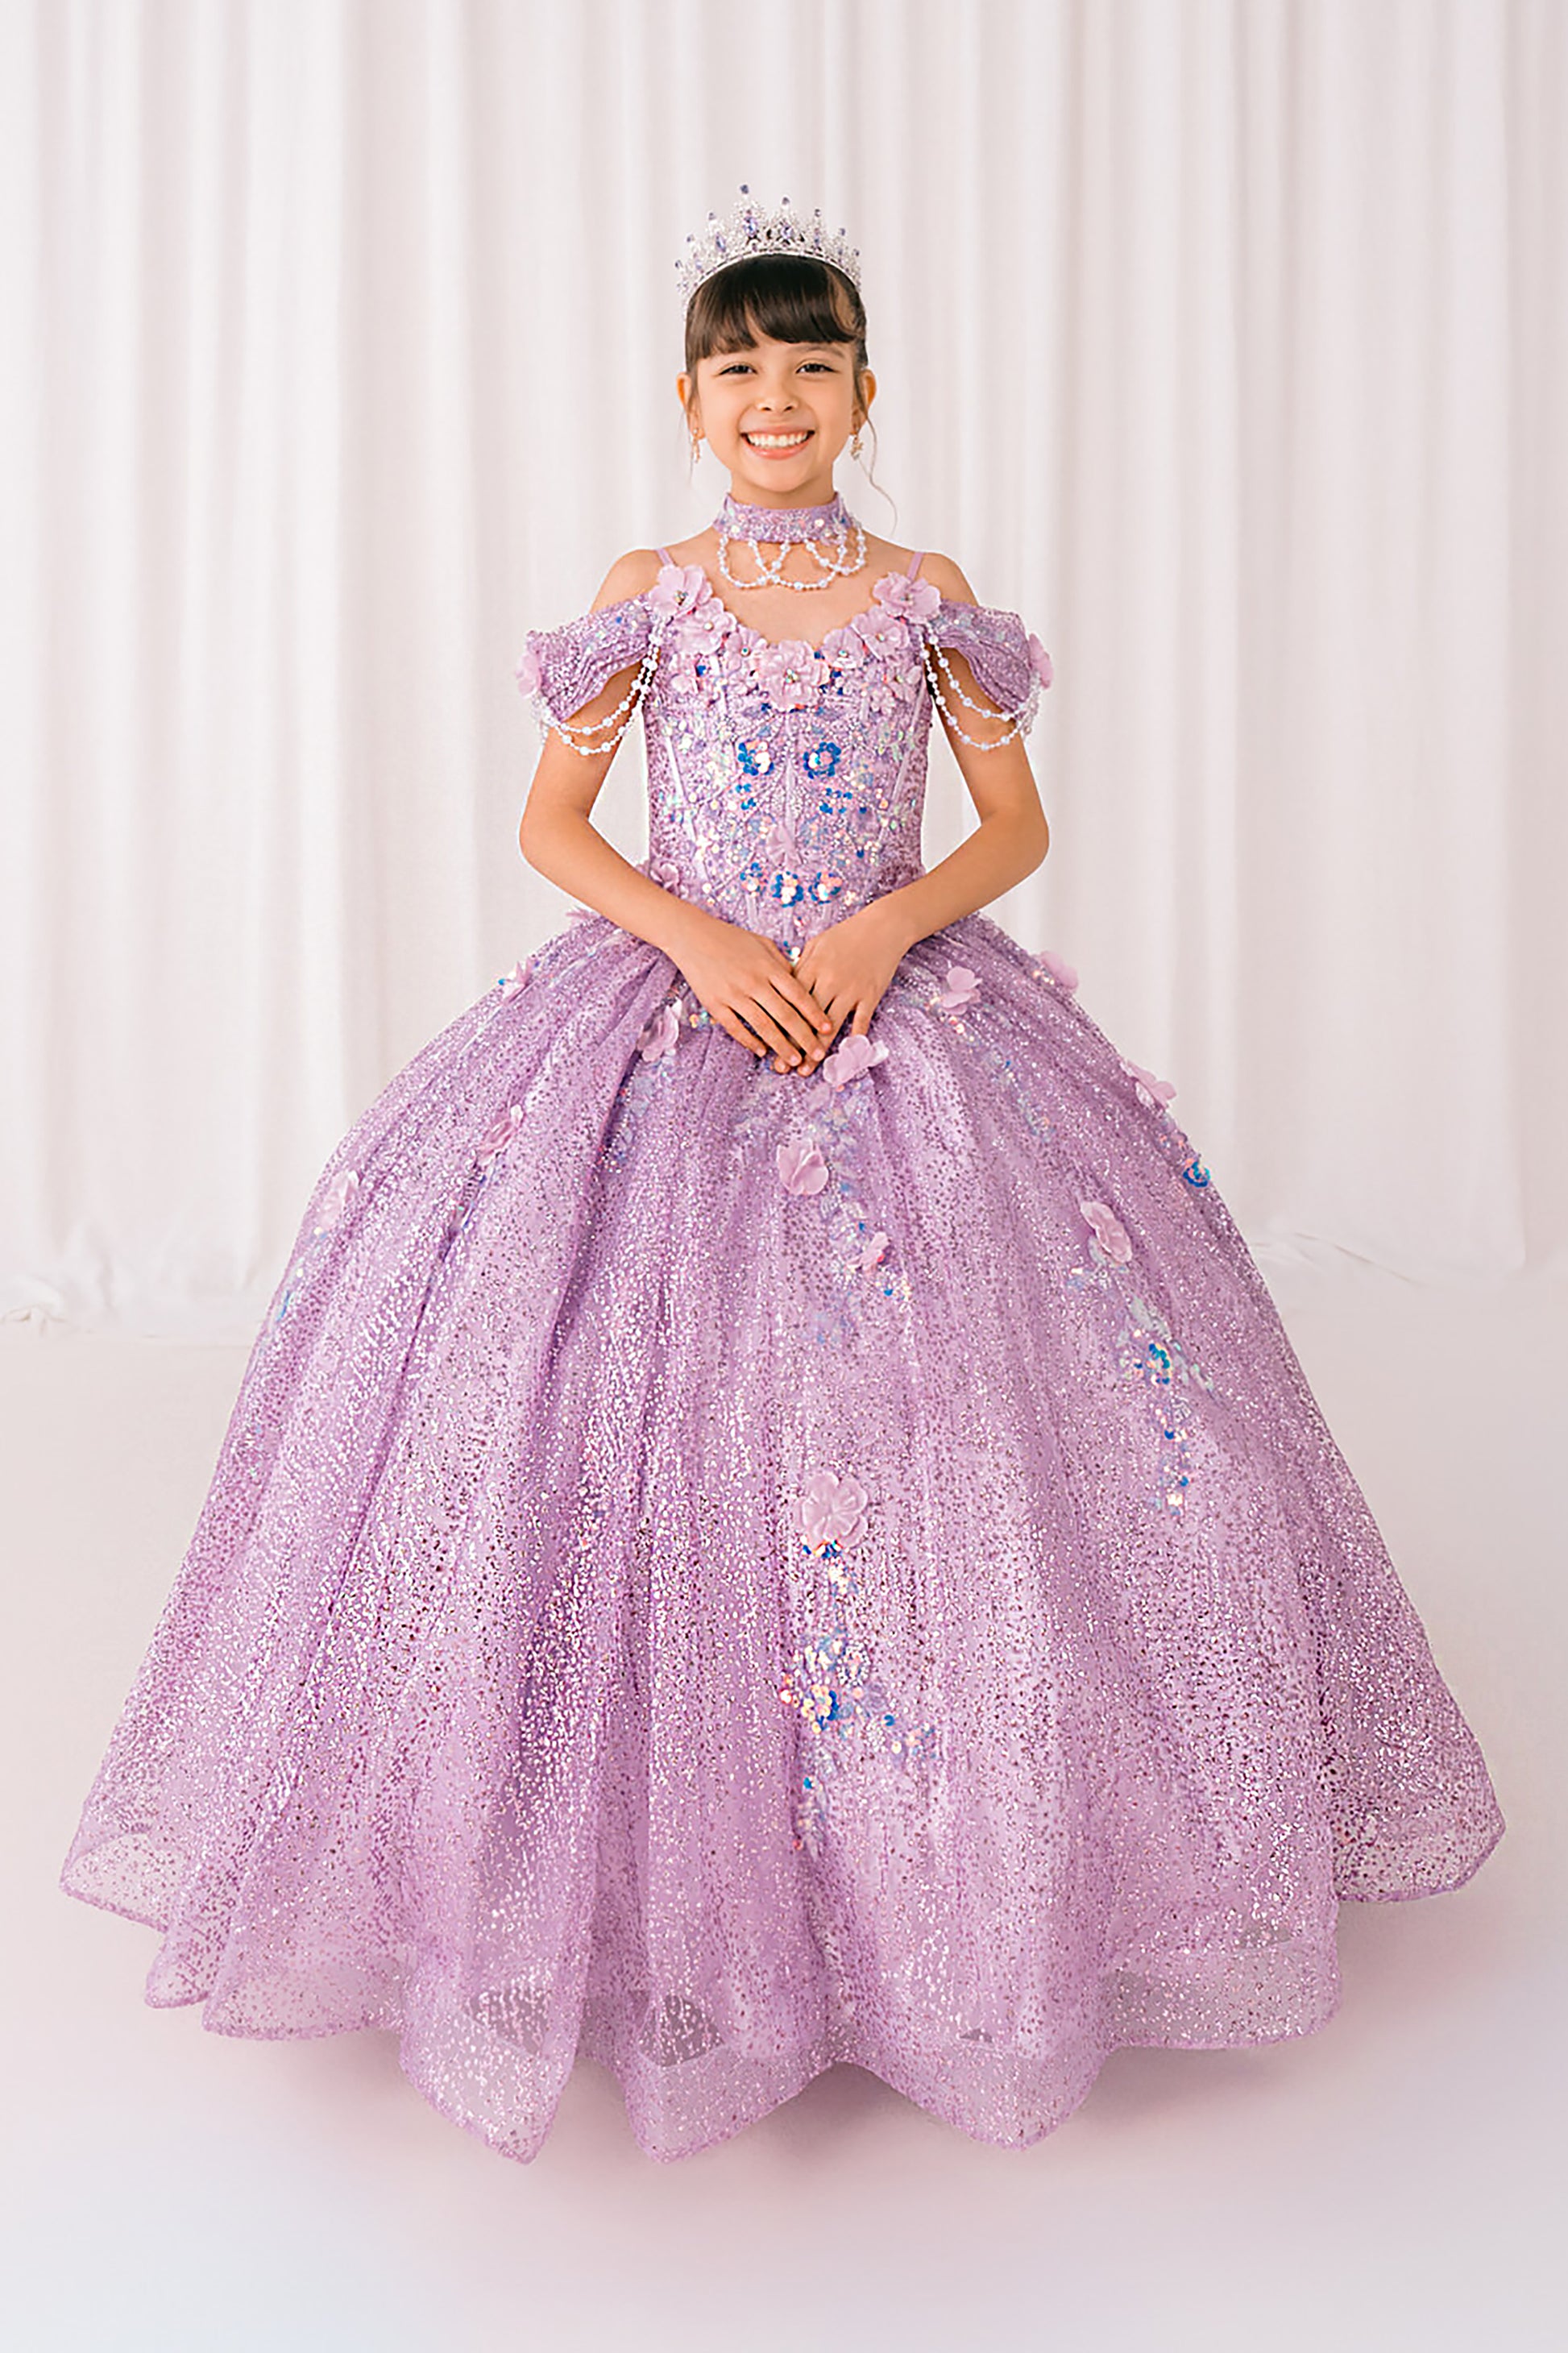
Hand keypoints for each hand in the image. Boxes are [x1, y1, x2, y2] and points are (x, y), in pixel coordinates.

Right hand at [668, 910, 836, 1070]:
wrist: (692, 935)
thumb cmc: (730, 938)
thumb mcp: (762, 944)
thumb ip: (782, 963)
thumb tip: (800, 982)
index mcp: (768, 967)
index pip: (799, 995)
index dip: (815, 1014)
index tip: (828, 1029)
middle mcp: (754, 982)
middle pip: (785, 1015)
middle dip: (805, 1038)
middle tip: (818, 1054)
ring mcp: (734, 995)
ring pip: (763, 1026)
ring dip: (781, 1046)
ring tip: (795, 1061)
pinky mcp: (715, 1004)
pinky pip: (736, 1028)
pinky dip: (750, 1042)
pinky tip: (762, 1052)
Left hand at [791, 900, 911, 1055]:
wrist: (883, 927)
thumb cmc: (846, 934)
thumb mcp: (817, 944)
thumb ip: (800, 966)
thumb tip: (782, 986)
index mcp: (812, 968)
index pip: (790, 1003)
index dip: (778, 1027)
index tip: (767, 1045)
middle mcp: (829, 981)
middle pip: (806, 1020)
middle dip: (792, 1046)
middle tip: (781, 1068)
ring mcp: (851, 990)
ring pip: (830, 1026)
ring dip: (817, 1051)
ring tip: (807, 1070)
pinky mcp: (870, 995)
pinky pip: (860, 1022)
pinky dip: (852, 1042)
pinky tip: (844, 1059)